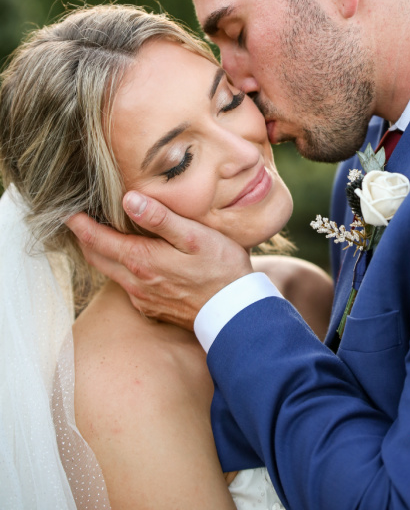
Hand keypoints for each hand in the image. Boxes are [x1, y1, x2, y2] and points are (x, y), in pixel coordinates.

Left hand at [66, 191, 252, 328]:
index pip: (99, 240)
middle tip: (77, 221)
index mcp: (143, 261)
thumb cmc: (221, 269)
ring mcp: (144, 298)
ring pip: (112, 273)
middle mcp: (136, 283)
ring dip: (102, 254)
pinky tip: (131, 261)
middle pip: (98, 259)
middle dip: (85, 239)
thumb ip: (161, 219)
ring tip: (99, 236)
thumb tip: (129, 199)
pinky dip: (121, 269)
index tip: (67, 211)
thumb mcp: (194, 237)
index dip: (81, 225)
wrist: (237, 314)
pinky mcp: (154, 308)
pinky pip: (128, 286)